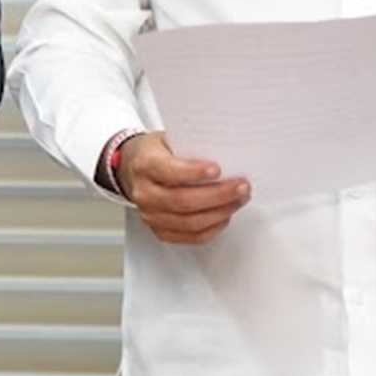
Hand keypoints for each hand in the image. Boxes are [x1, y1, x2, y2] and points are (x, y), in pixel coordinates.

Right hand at [118, 132, 249, 244]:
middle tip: (241, 186)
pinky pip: (191, 236)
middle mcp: (144, 193)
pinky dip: (213, 228)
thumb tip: (227, 155)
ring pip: (190, 222)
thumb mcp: (168, 139)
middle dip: (218, 195)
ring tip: (239, 199)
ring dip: (221, 212)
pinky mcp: (160, 231)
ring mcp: (151, 215)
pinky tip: (225, 215)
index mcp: (144, 165)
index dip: (193, 172)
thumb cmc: (156, 152)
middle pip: (183, 201)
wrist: (134, 168)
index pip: (168, 171)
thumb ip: (191, 146)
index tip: (217, 169)